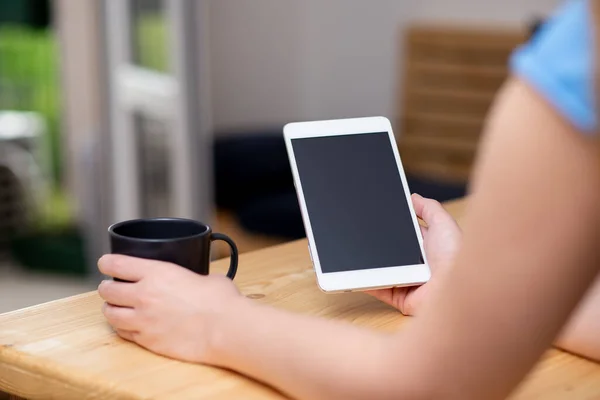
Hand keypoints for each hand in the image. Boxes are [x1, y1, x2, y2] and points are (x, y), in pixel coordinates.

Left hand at [97, 255, 245, 363]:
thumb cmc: (220, 301)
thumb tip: (197, 281)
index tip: (106, 263)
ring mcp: (143, 320)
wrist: (225, 329)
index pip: (116, 264)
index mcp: (157, 273)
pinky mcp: (148, 341)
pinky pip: (123, 333)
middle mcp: (144, 295)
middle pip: (107, 290)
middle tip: (111, 287)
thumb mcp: (204, 276)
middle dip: (107, 287)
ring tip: (116, 308)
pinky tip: (129, 325)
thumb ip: (191, 276)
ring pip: (109, 314)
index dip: (106, 262)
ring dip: (111, 308)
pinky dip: (122, 328)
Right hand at [366, 193, 461, 314]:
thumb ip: (428, 208)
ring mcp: (408, 282)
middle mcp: (419, 265)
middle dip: (379, 244)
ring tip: (356, 251)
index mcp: (429, 247)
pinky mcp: (400, 298)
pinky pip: (379, 288)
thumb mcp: (443, 222)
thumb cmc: (456, 256)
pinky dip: (367, 282)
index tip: (376, 218)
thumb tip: (413, 197)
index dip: (393, 227)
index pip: (406, 234)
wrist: (456, 287)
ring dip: (371, 263)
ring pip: (382, 270)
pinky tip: (357, 272)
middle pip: (392, 252)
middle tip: (363, 233)